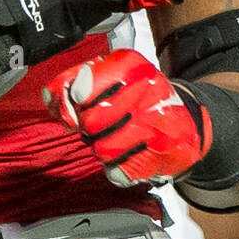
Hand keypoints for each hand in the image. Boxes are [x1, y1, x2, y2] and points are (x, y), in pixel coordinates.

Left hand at [42, 49, 211, 187]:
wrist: (186, 122)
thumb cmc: (142, 98)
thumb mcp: (111, 75)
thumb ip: (74, 80)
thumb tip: (51, 97)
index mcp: (130, 66)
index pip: (80, 86)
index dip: (70, 100)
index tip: (77, 102)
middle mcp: (146, 92)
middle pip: (90, 121)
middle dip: (88, 126)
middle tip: (102, 121)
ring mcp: (155, 127)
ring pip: (103, 149)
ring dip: (103, 148)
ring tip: (119, 136)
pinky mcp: (160, 158)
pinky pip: (118, 172)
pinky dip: (117, 168)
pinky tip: (130, 154)